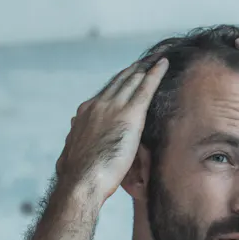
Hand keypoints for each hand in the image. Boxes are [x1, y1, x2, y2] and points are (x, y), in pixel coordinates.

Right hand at [56, 58, 168, 203]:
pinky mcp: (130, 115)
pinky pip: (145, 89)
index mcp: (85, 113)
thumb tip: (73, 135)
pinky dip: (155, 74)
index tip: (127, 77)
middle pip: (119, 82)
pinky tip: (164, 64)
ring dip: (146, 68)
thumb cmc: (80, 175)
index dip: (118, 84)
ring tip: (158, 59)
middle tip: (147, 60)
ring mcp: (113, 108)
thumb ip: (78, 140)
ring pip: (133, 81)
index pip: (105, 94)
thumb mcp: (75, 153)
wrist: (82, 180)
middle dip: (134, 70)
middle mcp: (97, 105)